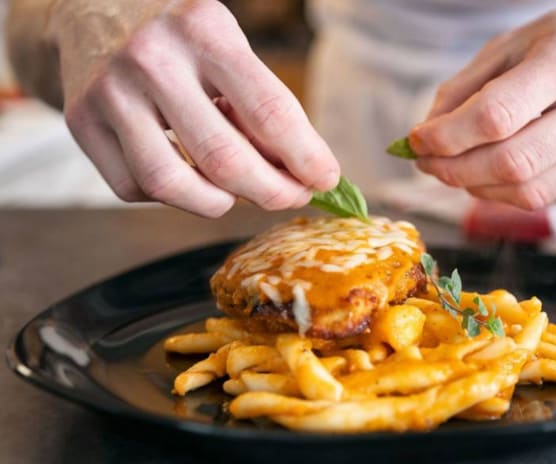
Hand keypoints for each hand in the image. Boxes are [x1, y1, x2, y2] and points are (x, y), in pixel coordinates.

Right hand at [53, 0, 338, 216]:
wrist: (91, 8)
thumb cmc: (180, 37)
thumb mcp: (228, 47)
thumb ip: (260, 106)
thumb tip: (300, 173)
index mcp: (204, 31)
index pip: (269, 111)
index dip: (305, 157)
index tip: (326, 181)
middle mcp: (152, 59)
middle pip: (224, 159)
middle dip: (271, 192)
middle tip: (291, 197)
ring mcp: (110, 92)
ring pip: (172, 184)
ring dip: (218, 204)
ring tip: (237, 195)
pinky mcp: (82, 122)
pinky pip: (135, 188)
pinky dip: (171, 196)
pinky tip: (186, 174)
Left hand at [409, 4, 555, 209]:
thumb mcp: (513, 43)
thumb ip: (464, 89)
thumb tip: (424, 137)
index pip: (497, 115)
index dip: (447, 137)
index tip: (416, 141)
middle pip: (514, 162)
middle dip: (456, 171)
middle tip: (428, 164)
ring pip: (531, 191)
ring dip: (478, 189)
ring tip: (455, 170)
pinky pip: (549, 196)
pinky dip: (507, 193)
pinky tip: (490, 175)